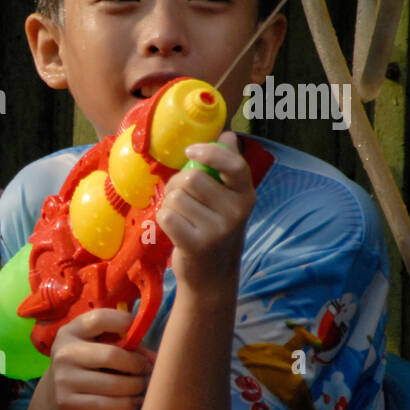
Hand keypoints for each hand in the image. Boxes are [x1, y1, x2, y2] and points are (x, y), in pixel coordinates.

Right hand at [47, 308, 156, 409]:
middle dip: (137, 364)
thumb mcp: (97, 347)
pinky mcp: (69, 403)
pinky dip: (128, 404)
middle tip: (145, 370)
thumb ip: (125, 345)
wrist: (54, 396)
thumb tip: (154, 359)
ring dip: (136, 387)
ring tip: (140, 387)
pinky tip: (133, 401)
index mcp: (71, 332)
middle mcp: (64, 353)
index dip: (125, 323)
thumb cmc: (87, 366)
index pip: (100, 319)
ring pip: (116, 385)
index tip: (136, 334)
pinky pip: (110, 405)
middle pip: (113, 355)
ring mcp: (64, 379)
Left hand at [157, 132, 255, 296]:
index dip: (211, 153)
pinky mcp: (197, 245)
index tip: (190, 151)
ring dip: (169, 204)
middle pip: (192, 178)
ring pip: (176, 197)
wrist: (211, 275)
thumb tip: (227, 134)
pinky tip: (175, 229)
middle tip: (180, 198)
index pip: (234, 165)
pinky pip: (167, 216)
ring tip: (181, 216)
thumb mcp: (227, 199)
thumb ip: (226, 167)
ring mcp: (218, 230)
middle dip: (177, 184)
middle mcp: (237, 211)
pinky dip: (164, 219)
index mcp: (245, 194)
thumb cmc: (214, 228)